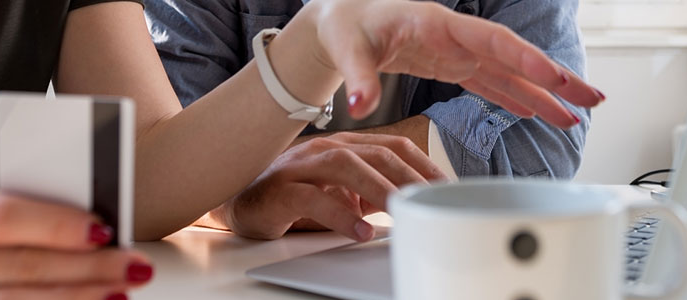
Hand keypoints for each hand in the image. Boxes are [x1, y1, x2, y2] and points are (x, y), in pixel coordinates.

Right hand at [215, 132, 448, 241]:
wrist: (240, 203)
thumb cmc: (294, 197)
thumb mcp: (341, 193)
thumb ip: (372, 193)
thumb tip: (408, 203)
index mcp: (344, 146)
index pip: (392, 146)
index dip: (423, 164)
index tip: (447, 186)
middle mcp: (325, 148)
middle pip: (376, 153)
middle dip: (409, 177)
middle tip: (433, 200)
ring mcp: (301, 166)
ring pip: (347, 167)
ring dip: (379, 189)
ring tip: (402, 211)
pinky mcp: (281, 189)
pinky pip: (314, 199)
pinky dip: (340, 215)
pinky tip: (360, 231)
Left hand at [295, 0, 602, 127]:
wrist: (341, 21)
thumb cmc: (344, 25)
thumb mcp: (346, 49)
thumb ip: (358, 77)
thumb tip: (360, 104)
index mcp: (437, 23)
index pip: (491, 41)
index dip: (525, 59)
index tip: (555, 77)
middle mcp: (456, 37)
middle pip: (516, 57)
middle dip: (555, 78)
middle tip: (593, 98)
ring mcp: (457, 52)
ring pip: (511, 74)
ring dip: (544, 94)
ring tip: (577, 116)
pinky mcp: (452, 66)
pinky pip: (492, 84)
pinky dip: (516, 99)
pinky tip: (538, 113)